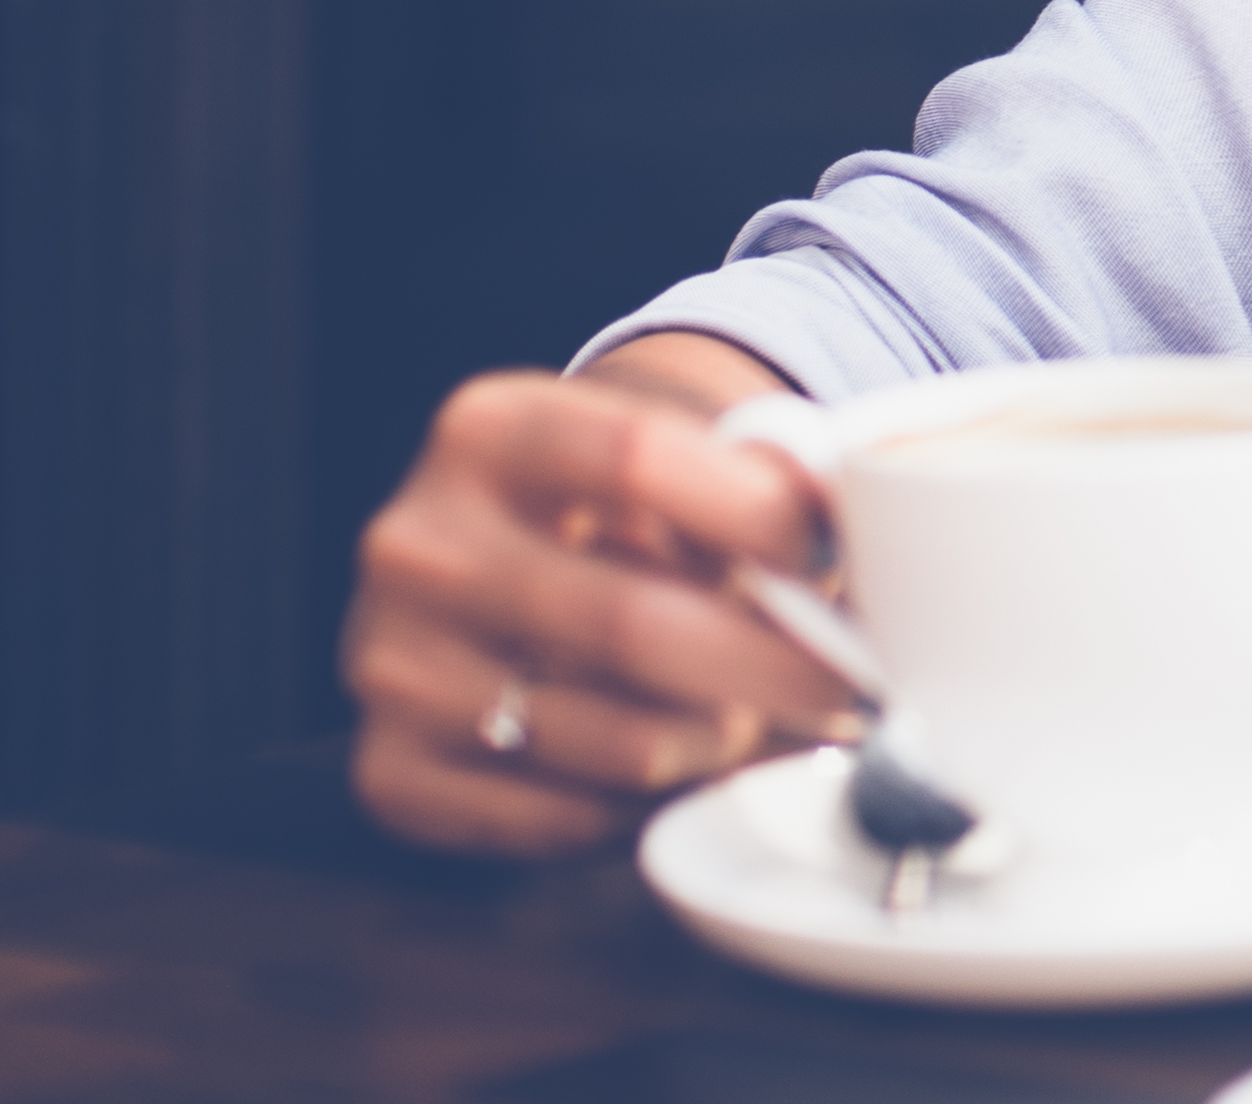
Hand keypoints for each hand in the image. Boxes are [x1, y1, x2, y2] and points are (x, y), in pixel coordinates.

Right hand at [344, 336, 855, 854]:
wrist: (503, 562)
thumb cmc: (624, 507)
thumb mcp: (672, 451)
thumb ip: (762, 475)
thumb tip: (857, 535)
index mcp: (486, 431)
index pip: (637, 456)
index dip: (759, 511)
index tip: (835, 553)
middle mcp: (416, 546)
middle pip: (632, 621)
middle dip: (777, 667)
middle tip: (861, 684)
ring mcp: (390, 665)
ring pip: (619, 741)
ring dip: (727, 744)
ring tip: (772, 717)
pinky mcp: (390, 771)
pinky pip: (568, 819)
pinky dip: (652, 804)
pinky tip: (686, 762)